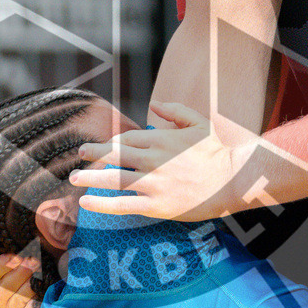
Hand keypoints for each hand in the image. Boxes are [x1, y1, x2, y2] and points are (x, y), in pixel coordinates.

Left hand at [69, 101, 247, 220]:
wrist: (233, 180)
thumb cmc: (216, 152)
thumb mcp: (198, 122)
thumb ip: (174, 111)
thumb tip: (153, 104)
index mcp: (159, 138)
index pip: (125, 139)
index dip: (111, 144)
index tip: (103, 149)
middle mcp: (152, 159)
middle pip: (113, 155)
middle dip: (93, 153)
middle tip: (79, 155)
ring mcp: (153, 182)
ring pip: (113, 179)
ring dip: (90, 178)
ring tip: (74, 178)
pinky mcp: (156, 204)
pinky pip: (122, 204)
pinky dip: (102, 204)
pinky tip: (86, 202)